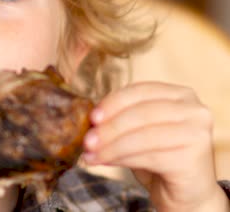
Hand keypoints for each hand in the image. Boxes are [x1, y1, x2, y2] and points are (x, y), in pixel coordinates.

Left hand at [83, 82, 228, 210]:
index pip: (140, 91)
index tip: (92, 117)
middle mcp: (193, 109)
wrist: (187, 193)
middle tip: (87, 141)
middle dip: (109, 128)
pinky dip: (123, 159)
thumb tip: (90, 121)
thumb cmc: (159, 158)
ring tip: (91, 155)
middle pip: (141, 113)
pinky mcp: (194, 157)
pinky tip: (106, 162)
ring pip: (143, 136)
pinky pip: (150, 156)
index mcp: (179, 94)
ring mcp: (197, 132)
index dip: (113, 102)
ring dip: (111, 147)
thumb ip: (120, 119)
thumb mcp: (138, 131)